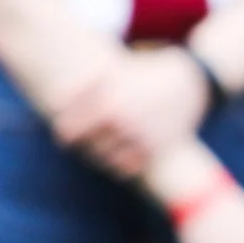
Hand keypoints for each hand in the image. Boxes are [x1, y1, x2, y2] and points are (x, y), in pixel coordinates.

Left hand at [52, 47, 208, 177]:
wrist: (189, 83)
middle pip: (87, 147)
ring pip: (106, 161)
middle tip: (90, 136)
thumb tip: (54, 104)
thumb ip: (79, 89)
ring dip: (101, 155)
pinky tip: (121, 152)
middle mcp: (125, 124)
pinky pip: (128, 168)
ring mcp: (142, 138)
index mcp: (108, 104)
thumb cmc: (142, 76)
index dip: (64, 131)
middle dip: (86, 142)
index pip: (68, 131)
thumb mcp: (111, 75)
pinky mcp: (158, 150)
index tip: (67, 130)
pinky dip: (120, 164)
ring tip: (105, 145)